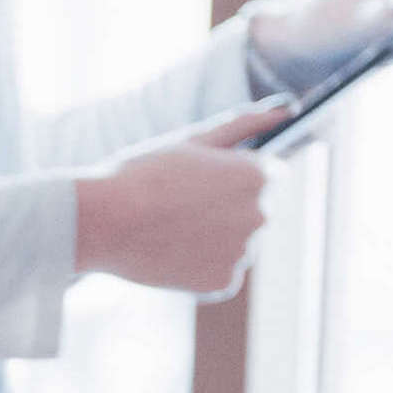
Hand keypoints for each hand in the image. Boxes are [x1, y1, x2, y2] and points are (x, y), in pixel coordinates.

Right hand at [74, 102, 284, 296]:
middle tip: (180, 204)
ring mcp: (245, 253)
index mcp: (259, 175)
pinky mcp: (224, 283)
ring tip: (171, 228)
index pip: (269, 176)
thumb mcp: (195, 140)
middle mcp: (261, 215)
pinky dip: (201, 266)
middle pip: (254, 211)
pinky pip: (220, 272)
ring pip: (236, 243)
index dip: (232, 177)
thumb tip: (288, 109)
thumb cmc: (144, 172)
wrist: (104, 221)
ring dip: (214, 238)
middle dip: (227, 208)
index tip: (203, 181)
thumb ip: (247, 123)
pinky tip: (171, 251)